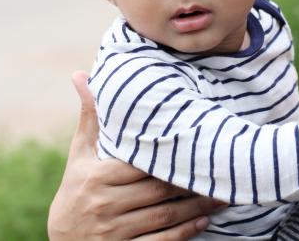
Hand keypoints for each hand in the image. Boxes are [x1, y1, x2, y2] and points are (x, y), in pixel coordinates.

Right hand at [47, 71, 222, 239]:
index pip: (141, 164)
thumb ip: (89, 118)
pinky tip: (204, 221)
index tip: (197, 146)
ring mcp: (114, 232)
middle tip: (221, 170)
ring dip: (196, 207)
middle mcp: (104, 204)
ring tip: (222, 195)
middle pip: (158, 190)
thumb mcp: (80, 156)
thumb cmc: (76, 190)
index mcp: (96, 177)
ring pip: (164, 216)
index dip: (171, 157)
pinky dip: (185, 233)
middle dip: (191, 181)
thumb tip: (81, 74)